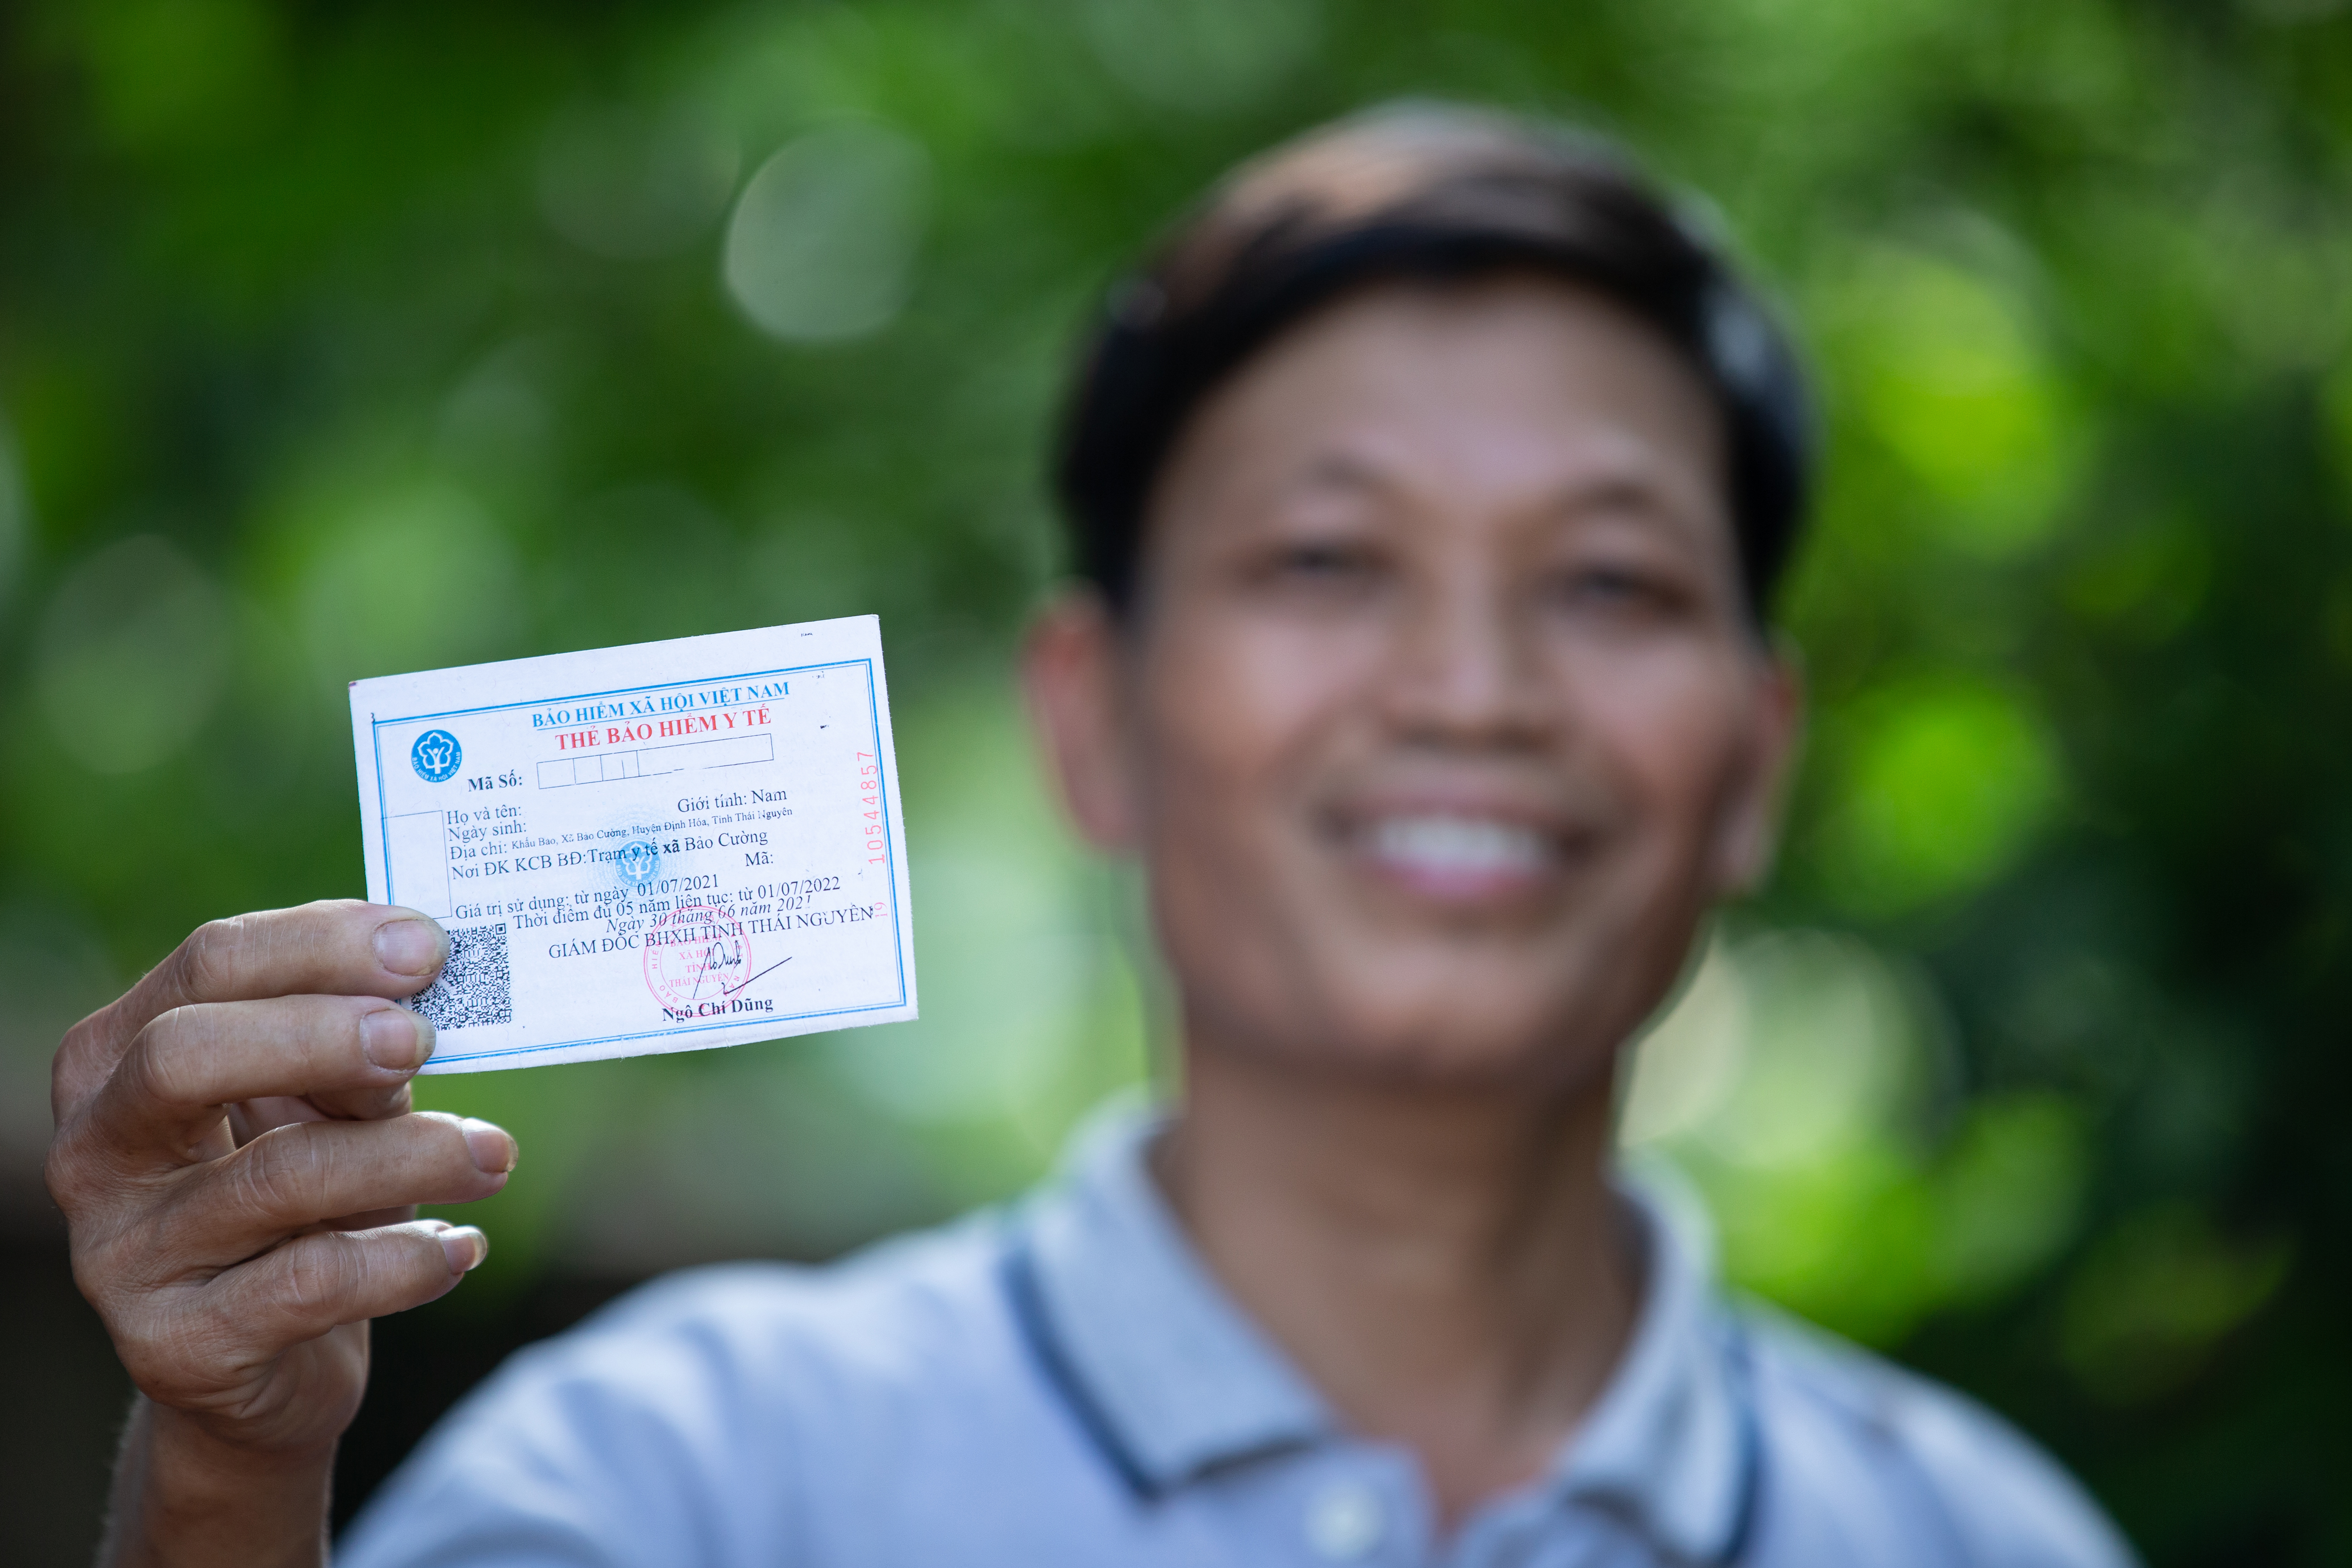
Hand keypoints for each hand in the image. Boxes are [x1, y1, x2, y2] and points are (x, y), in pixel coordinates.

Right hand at [46, 900, 519, 1566]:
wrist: (268, 1357)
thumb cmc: (305, 1193)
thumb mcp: (326, 1103)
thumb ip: (357, 1046)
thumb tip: (426, 997)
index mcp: (119, 1055)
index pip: (208, 965)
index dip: (321, 945)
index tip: (427, 946)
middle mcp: (97, 1149)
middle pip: (186, 1054)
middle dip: (319, 1035)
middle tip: (422, 1040)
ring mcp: (122, 1253)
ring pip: (275, 1176)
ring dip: (409, 1156)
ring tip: (493, 1154)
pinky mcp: (176, 1346)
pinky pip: (312, 1284)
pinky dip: (407, 1259)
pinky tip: (461, 1248)